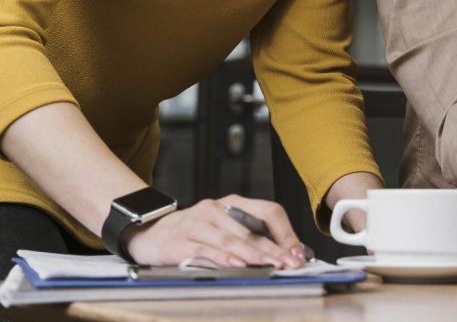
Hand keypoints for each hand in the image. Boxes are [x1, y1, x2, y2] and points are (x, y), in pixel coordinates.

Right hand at [124, 195, 305, 267]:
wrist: (148, 232)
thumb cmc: (193, 232)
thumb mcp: (222, 227)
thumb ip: (249, 237)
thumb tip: (283, 254)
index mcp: (232, 203)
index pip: (267, 211)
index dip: (284, 232)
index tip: (297, 252)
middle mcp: (216, 209)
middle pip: (251, 230)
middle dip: (274, 249)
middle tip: (290, 263)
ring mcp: (196, 223)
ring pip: (231, 239)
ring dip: (253, 254)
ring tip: (270, 265)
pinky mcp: (179, 241)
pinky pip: (205, 250)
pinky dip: (222, 258)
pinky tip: (236, 265)